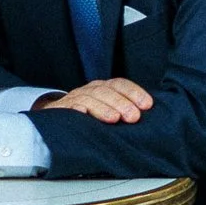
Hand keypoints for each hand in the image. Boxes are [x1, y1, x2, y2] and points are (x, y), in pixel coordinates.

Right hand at [34, 78, 153, 123]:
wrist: (56, 117)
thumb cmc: (89, 117)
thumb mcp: (107, 111)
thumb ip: (124, 112)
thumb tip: (149, 117)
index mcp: (103, 88)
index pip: (120, 84)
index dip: (134, 92)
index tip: (147, 105)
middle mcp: (89, 90)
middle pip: (106, 91)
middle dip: (121, 103)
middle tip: (133, 117)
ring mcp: (74, 99)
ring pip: (89, 99)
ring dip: (103, 108)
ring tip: (114, 119)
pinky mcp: (60, 109)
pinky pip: (68, 107)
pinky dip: (75, 109)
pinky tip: (83, 113)